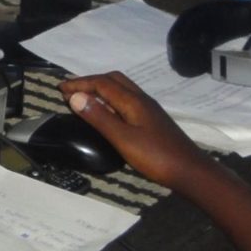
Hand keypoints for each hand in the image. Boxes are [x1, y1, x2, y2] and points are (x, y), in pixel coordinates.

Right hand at [58, 72, 217, 187]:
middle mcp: (141, 99)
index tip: (60, 89)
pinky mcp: (152, 120)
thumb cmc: (156, 157)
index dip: (80, 83)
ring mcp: (148, 109)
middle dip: (90, 81)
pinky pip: (127, 100)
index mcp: (133, 101)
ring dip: (101, 89)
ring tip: (85, 100)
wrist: (189, 170)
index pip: (102, 83)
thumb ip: (99, 118)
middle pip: (113, 80)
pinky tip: (108, 115)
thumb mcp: (123, 139)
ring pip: (122, 89)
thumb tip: (76, 97)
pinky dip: (111, 100)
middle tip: (71, 92)